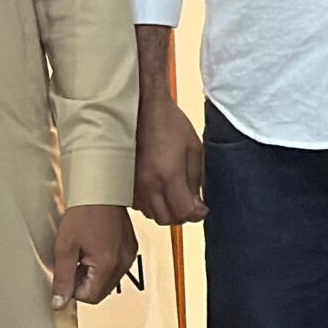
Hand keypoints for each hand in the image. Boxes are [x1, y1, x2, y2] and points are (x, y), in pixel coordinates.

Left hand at [53, 204, 139, 307]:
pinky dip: (104, 263)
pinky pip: (116, 267)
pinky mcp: (131, 248)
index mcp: (108, 264)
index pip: (91, 297)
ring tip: (85, 250)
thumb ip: (62, 278)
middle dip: (84, 281)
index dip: (74, 289)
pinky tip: (96, 245)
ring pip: (109, 280)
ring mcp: (130, 255)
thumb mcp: (65, 247)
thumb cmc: (84, 212)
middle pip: (101, 291)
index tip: (68, 272)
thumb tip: (59, 302)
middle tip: (75, 259)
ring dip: (94, 272)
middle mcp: (124, 262)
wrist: (100, 189)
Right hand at [134, 92, 206, 224]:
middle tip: (191, 203)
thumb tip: (197, 203)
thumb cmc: (170, 124)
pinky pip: (140, 205)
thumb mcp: (194, 149)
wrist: (141, 109)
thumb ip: (196, 179)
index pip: (184, 212)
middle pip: (167, 219)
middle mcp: (148, 185)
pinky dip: (152, 204)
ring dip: (166, 211)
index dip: (197, 214)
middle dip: (182, 216)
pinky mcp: (124, 182)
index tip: (203, 208)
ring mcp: (133, 185)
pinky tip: (159, 190)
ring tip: (175, 196)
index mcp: (168, 175)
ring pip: (152, 214)